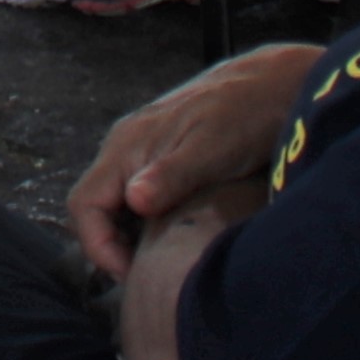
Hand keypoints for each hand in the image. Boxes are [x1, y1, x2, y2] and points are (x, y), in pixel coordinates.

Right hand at [67, 42, 316, 276]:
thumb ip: (171, 176)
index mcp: (126, 146)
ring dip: (130, 235)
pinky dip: (147, 222)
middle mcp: (125, 146)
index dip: (100, 247)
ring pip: (116, 202)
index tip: (136, 275)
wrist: (274, 84)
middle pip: (95, 206)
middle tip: (149, 275)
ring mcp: (143, 150)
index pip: (84, 205)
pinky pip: (138, 194)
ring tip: (162, 260)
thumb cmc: (244, 116)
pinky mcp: (163, 156)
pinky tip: (176, 234)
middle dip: (113, 246)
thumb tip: (135, 201)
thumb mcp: (212, 151)